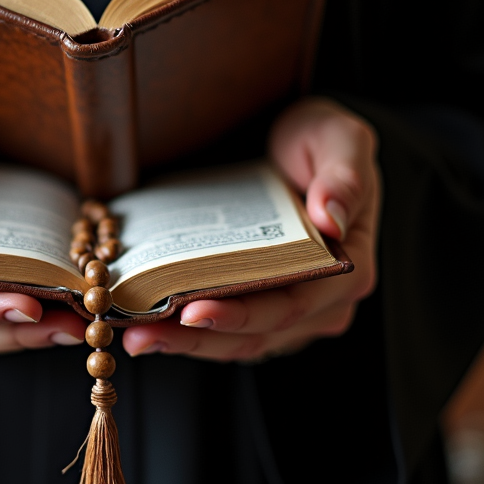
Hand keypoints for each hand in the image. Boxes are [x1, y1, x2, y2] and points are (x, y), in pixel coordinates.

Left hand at [122, 97, 379, 361]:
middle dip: (197, 338)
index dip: (241, 315)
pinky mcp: (260, 305)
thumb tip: (332, 217)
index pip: (291, 305)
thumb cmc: (320, 141)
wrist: (292, 139)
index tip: (192, 311)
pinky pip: (224, 330)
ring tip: (134, 337)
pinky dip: (186, 332)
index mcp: (349, 269)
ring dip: (183, 344)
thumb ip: (342, 176)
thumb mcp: (339, 139)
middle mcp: (323, 302)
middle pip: (256, 334)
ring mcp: (290, 310)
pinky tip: (147, 324)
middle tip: (141, 334)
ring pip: (236, 342)